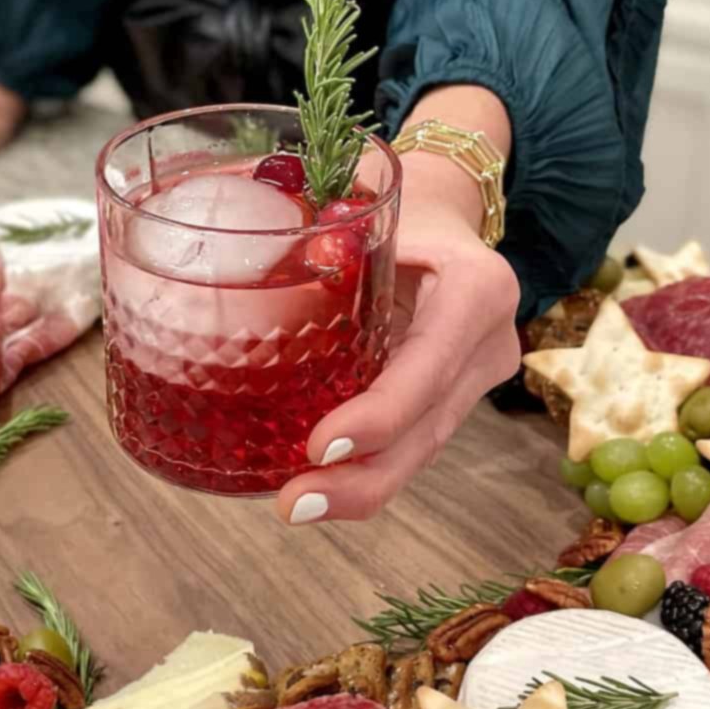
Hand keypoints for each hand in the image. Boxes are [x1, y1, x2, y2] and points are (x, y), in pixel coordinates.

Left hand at [276, 202, 520, 524]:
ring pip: (423, 446)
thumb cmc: (397, 204)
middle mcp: (488, 340)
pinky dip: (367, 465)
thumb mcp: (367, 205)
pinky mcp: (454, 396)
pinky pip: (412, 437)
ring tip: (297, 504)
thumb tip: (221, 248)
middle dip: (365, 477)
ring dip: (362, 484)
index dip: (379, 415)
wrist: (447, 211)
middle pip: (430, 427)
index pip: (429, 364)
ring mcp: (477, 377)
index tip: (320, 447)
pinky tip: (319, 486)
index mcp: (477, 286)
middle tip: (295, 503)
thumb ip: (313, 232)